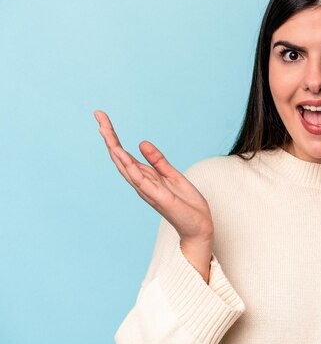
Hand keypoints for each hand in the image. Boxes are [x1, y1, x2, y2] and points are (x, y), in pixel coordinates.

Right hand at [94, 110, 214, 247]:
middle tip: (99, 117)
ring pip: (127, 167)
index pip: (125, 154)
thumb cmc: (186, 204)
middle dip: (110, 137)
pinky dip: (131, 168)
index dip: (114, 137)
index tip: (103, 118)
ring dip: (116, 149)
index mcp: (146, 177)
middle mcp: (142, 184)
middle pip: (120, 158)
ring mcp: (149, 191)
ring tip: (105, 131)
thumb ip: (158, 161)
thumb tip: (142, 143)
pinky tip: (122, 156)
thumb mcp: (172, 175)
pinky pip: (142, 181)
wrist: (198, 226)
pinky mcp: (159, 197)